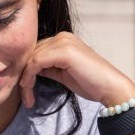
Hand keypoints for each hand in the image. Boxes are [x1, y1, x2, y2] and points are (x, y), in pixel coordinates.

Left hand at [19, 32, 134, 108]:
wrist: (111, 88)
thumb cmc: (91, 83)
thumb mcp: (64, 73)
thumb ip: (48, 67)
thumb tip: (29, 70)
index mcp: (64, 39)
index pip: (36, 50)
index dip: (26, 69)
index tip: (25, 90)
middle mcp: (62, 36)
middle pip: (30, 53)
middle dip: (23, 75)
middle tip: (24, 96)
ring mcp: (63, 42)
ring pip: (30, 58)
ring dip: (25, 80)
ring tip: (27, 98)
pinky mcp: (64, 52)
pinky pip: (35, 63)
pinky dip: (29, 78)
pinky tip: (29, 91)